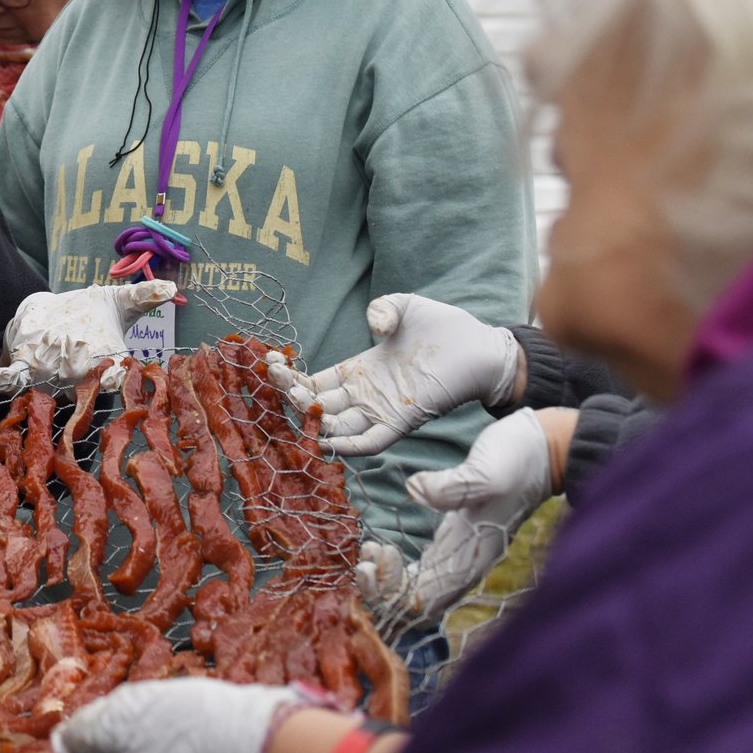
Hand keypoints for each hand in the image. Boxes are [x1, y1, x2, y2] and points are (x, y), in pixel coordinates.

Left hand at [0, 281, 174, 394]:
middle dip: (78, 371)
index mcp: (105, 365)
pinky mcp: (23, 364)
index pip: (115, 380)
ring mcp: (48, 375)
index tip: (119, 374)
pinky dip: (11, 379)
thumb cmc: (92, 312)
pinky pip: (16, 378)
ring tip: (51, 348)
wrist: (52, 312)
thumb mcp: (119, 301)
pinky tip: (6, 376)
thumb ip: (143, 295)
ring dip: (47, 367)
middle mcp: (78, 378)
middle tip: (78, 349)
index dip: (117, 381)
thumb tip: (170, 287)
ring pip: (48, 379)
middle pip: (79, 382)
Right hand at [282, 294, 523, 455]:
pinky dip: (350, 445)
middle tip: (273, 382)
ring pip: (339, 425)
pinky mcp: (404, 420)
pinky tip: (327, 440)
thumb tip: (373, 325)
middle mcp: (367, 393)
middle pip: (319, 405)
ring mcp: (383, 408)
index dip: (293, 378)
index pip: (318, 382)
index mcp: (361, 369)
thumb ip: (383, 309)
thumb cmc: (445, 327)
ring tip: (290, 407)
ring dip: (314, 421)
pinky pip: (372, 441)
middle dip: (293, 396)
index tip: (271, 365)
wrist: (481, 347)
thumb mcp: (405, 306)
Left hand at [357, 407, 555, 621]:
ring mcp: (459, 553)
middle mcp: (465, 564)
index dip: (394, 591)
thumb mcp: (485, 472)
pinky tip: (377, 547)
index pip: (426, 603)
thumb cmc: (518, 461)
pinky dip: (394, 566)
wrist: (543, 447)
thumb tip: (416, 490)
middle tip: (361, 562)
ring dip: (386, 582)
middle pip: (416, 604)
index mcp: (472, 560)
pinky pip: (419, 569)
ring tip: (366, 554)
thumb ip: (454, 487)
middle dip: (383, 592)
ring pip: (416, 590)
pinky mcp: (454, 537)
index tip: (379, 554)